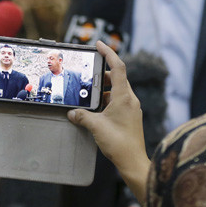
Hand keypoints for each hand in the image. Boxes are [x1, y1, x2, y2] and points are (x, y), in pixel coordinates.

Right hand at [67, 41, 149, 202]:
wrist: (133, 162)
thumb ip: (82, 116)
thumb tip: (72, 112)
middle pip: (117, 78)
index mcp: (124, 96)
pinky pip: (118, 102)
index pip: (118, 67)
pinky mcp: (131, 117)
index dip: (108, 53)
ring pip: (117, 91)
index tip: (99, 44)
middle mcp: (130, 99)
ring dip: (104, 90)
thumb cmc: (119, 144)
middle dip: (102, 73)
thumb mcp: (96, 127)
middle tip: (88, 71)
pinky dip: (107, 101)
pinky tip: (96, 109)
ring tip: (89, 93)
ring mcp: (132, 108)